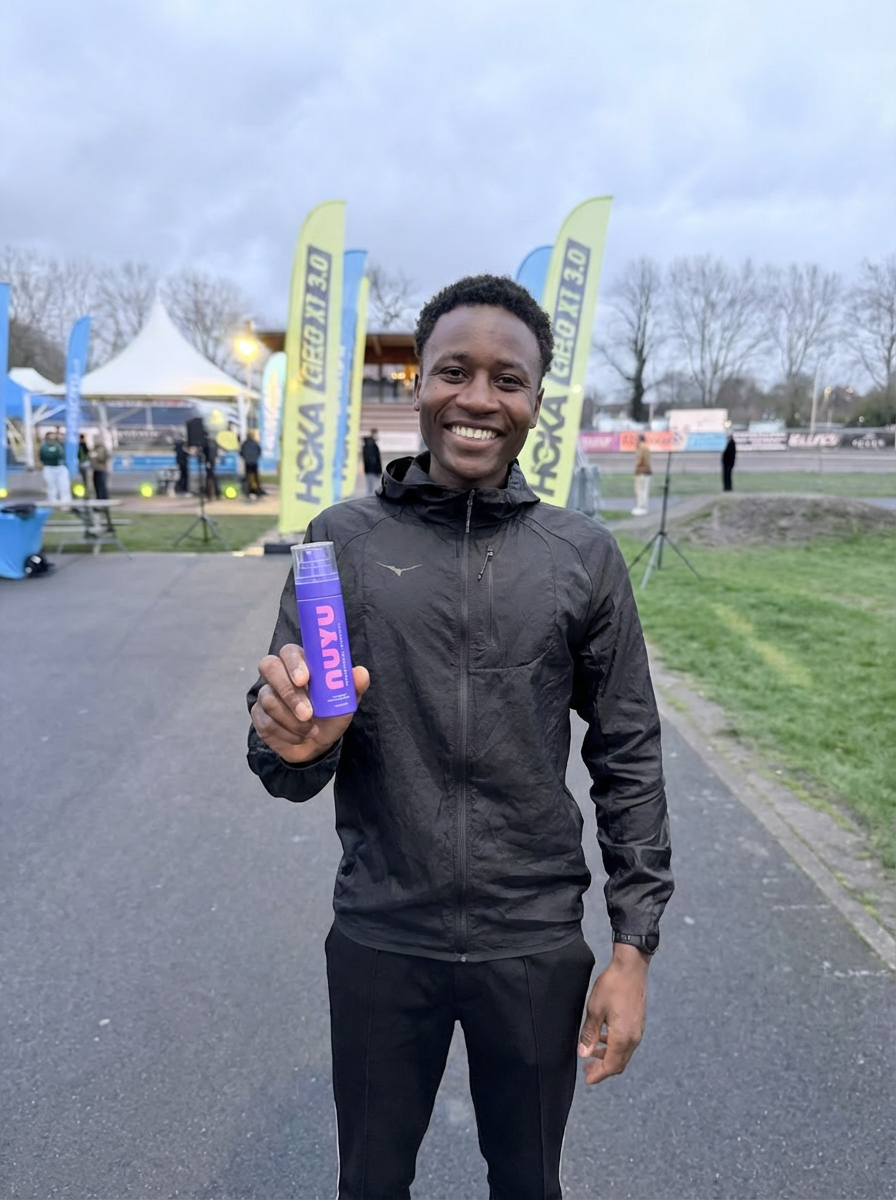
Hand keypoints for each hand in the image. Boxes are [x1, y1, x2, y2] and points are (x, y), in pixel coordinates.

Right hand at [250, 643, 369, 763]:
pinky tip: (299, 736)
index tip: (304, 679)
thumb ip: (353, 686)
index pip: (289, 651)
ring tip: (311, 730)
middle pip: (269, 667)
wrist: (317, 743)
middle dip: (289, 693)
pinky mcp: (258, 714)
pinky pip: (265, 722)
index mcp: (301, 663)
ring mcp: (266, 693)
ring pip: (269, 700)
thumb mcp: (345, 702)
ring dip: (292, 721)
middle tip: (307, 713)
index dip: (294, 663)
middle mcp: (279, 673)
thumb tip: (360, 673)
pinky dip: (286, 733)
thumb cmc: (330, 714)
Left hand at [577, 943, 649, 1084]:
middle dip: (603, 1069)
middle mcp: (634, 1038)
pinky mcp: (638, 1022)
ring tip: (591, 1053)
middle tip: (587, 1069)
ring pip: (623, 1053)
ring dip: (608, 1056)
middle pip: (619, 1063)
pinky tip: (603, 1037)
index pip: (611, 1066)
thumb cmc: (612, 986)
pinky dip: (614, 1046)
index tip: (587, 1079)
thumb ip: (589, 1034)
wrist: (631, 967)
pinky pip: (627, 1042)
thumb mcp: (595, 1010)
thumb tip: (583, 1054)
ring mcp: (638, 1030)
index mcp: (623, 1038)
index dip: (598, 1075)